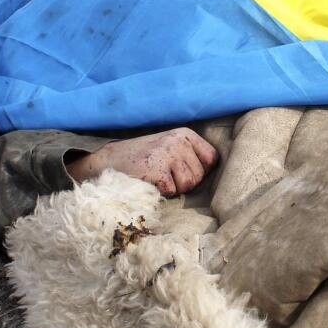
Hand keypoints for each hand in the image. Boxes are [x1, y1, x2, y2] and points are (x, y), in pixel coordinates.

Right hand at [66, 128, 218, 196]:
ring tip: (156, 177)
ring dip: (172, 188)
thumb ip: (191, 157)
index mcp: (184, 134)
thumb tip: (220, 176)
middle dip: (183, 182)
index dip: (199, 172)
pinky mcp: (157, 169)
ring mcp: (168, 153)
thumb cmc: (142, 160)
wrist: (107, 162)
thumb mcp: (169, 149)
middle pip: (199, 176)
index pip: (212, 159)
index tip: (180, 171)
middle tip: (162, 175)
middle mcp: (178, 140)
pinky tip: (148, 181)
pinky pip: (171, 191)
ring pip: (188, 185)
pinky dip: (160, 193)